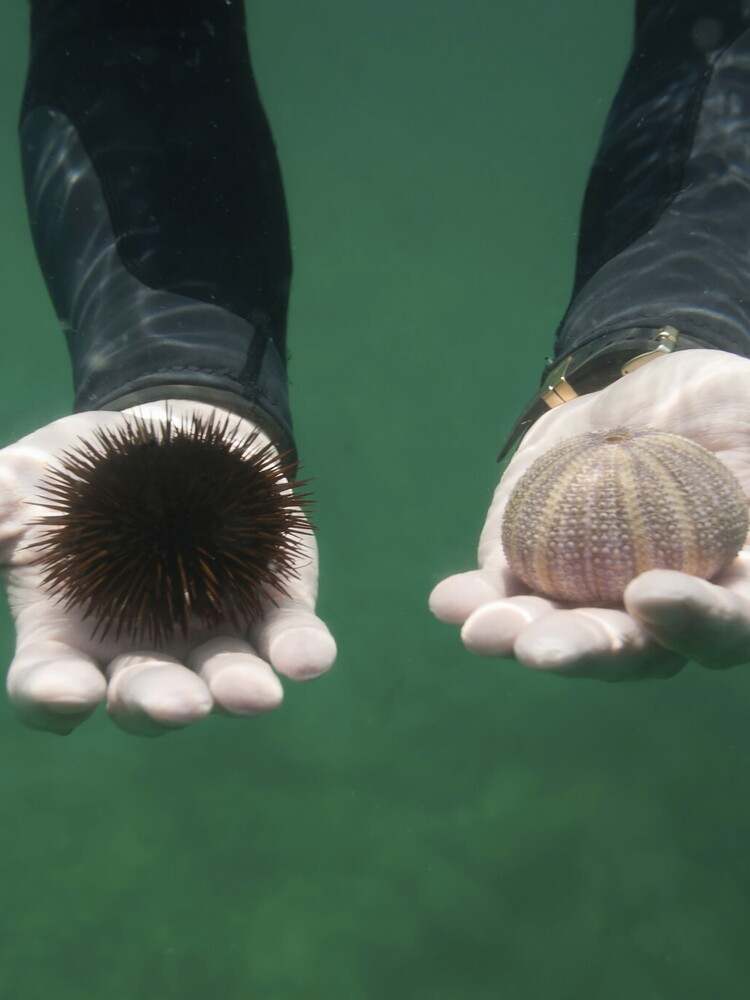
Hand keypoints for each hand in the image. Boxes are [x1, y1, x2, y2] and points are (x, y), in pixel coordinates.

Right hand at [0, 400, 334, 734]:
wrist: (169, 439)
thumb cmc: (80, 474)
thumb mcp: (23, 477)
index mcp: (70, 637)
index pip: (51, 684)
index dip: (55, 696)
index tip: (69, 693)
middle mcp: (142, 652)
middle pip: (147, 696)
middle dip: (161, 702)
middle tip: (180, 705)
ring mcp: (211, 636)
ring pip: (224, 677)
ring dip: (238, 688)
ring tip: (256, 695)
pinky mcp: (272, 610)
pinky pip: (287, 639)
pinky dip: (299, 650)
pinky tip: (308, 659)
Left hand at [429, 349, 749, 679]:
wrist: (646, 400)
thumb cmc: (733, 409)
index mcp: (737, 589)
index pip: (729, 626)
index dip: (696, 622)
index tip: (650, 592)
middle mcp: (665, 613)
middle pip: (633, 649)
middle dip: (586, 650)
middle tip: (541, 648)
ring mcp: (595, 598)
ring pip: (562, 632)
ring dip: (520, 635)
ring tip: (484, 629)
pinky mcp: (535, 573)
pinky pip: (506, 594)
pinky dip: (477, 601)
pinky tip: (451, 601)